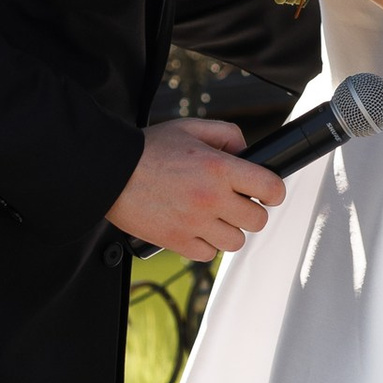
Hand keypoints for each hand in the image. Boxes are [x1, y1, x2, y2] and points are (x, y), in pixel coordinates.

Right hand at [107, 117, 284, 263]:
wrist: (109, 173)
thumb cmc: (148, 149)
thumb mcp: (190, 128)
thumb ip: (226, 134)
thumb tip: (247, 152)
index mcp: (219, 167)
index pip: (270, 188)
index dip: (273, 191)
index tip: (267, 192)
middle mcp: (211, 198)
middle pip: (257, 220)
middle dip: (251, 210)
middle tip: (235, 202)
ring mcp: (195, 223)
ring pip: (236, 241)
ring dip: (229, 230)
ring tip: (214, 217)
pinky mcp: (178, 242)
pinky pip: (209, 254)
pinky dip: (206, 244)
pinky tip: (195, 227)